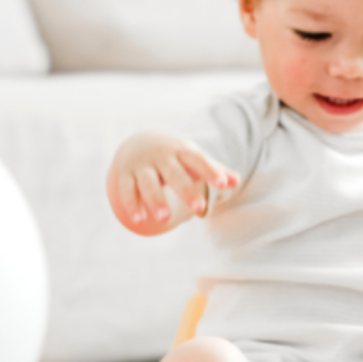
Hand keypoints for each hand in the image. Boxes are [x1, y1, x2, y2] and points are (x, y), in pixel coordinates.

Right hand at [110, 132, 236, 229]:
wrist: (140, 142)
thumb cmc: (176, 157)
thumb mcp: (195, 160)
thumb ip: (215, 170)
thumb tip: (235, 181)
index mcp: (182, 152)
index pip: (198, 160)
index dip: (210, 171)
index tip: (222, 183)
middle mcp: (161, 157)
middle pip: (174, 174)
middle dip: (186, 191)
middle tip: (199, 209)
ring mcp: (142, 165)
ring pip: (148, 183)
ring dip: (156, 200)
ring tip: (166, 219)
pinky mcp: (126, 175)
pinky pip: (127, 189)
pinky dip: (132, 204)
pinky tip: (139, 219)